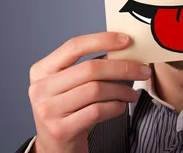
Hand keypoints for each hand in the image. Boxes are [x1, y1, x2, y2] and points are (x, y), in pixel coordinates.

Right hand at [27, 32, 151, 152]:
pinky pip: (97, 111)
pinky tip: (121, 107)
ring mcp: (48, 110)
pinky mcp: (61, 129)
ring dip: (122, 90)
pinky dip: (115, 107)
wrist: (55, 148)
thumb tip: (122, 49)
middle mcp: (40, 88)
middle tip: (142, 70)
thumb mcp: (70, 85)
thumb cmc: (68, 111)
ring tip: (132, 94)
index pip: (74, 46)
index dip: (102, 40)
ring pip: (96, 90)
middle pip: (90, 69)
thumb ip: (88, 67)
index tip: (126, 40)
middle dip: (122, 68)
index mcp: (41, 70)